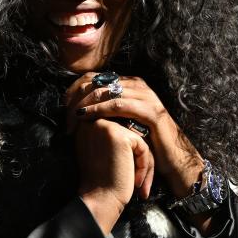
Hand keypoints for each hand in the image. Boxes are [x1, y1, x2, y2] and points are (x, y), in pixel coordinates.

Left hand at [66, 73, 202, 197]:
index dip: (77, 89)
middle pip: (100, 82)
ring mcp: (147, 97)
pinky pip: (119, 105)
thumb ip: (108, 109)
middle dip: (79, 96)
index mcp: (131, 85)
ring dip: (85, 103)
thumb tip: (79, 105)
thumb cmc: (145, 142)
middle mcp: (139, 86)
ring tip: (72, 116)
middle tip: (65, 113)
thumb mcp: (124, 121)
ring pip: (107, 91)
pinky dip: (99, 109)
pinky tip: (86, 117)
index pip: (98, 78)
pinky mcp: (151, 111)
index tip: (63, 105)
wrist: (173, 159)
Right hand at [75, 118, 153, 234]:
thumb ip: (111, 139)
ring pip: (138, 140)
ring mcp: (105, 127)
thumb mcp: (100, 153)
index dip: (127, 155)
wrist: (99, 201)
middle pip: (129, 134)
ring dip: (142, 163)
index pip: (120, 132)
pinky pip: (143, 146)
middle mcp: (93, 122)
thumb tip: (132, 134)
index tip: (121, 175)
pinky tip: (135, 181)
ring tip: (136, 183)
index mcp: (87, 125)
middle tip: (135, 182)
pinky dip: (144, 166)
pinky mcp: (119, 136)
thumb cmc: (101, 183)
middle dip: (136, 158)